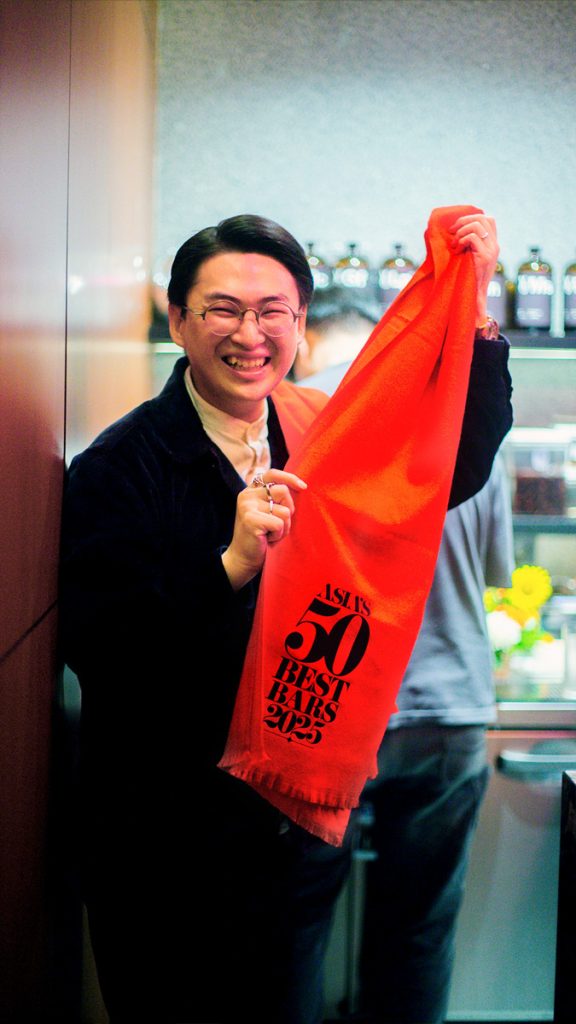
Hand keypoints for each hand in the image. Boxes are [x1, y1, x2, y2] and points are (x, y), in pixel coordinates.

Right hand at [222, 469, 306, 590]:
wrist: (243, 558)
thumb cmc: (261, 536)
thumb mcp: (267, 512)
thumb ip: (275, 498)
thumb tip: (300, 486)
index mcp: (250, 490)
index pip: (272, 474)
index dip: (289, 478)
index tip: (303, 487)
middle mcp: (247, 495)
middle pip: (283, 491)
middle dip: (289, 509)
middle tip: (278, 524)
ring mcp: (247, 507)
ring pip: (284, 511)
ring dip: (283, 526)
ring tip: (271, 533)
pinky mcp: (251, 520)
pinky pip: (279, 524)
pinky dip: (278, 535)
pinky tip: (268, 539)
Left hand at [449, 213, 498, 325]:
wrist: (475, 296)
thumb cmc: (470, 279)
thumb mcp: (472, 259)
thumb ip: (471, 246)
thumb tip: (458, 231)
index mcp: (493, 244)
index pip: (489, 220)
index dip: (472, 218)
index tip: (459, 229)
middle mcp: (494, 246)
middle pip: (482, 218)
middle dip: (464, 221)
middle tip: (452, 232)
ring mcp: (491, 251)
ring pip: (476, 225)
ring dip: (461, 232)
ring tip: (454, 244)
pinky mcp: (484, 257)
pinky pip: (471, 237)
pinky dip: (461, 241)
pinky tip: (457, 251)